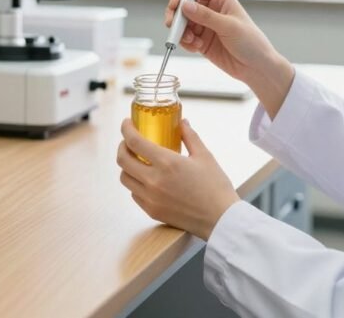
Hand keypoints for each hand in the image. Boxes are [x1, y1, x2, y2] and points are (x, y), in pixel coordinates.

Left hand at [116, 118, 239, 240]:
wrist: (220, 219)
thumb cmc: (215, 187)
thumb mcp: (204, 156)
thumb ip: (190, 137)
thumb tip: (182, 123)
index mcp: (167, 163)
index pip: (134, 141)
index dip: (126, 129)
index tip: (127, 123)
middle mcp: (153, 180)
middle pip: (122, 159)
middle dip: (122, 146)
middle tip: (128, 141)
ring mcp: (150, 198)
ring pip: (125, 178)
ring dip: (126, 166)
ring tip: (136, 160)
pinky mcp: (152, 211)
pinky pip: (134, 194)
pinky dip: (135, 183)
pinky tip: (145, 179)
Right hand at [165, 0, 294, 117]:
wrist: (256, 67)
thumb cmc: (251, 43)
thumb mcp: (228, 27)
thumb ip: (205, 16)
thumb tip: (185, 5)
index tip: (174, 6)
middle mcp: (210, 10)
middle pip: (183, 6)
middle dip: (176, 15)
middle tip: (172, 26)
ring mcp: (205, 26)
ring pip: (182, 23)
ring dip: (181, 32)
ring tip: (191, 41)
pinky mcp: (201, 41)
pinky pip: (185, 38)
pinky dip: (185, 43)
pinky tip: (196, 48)